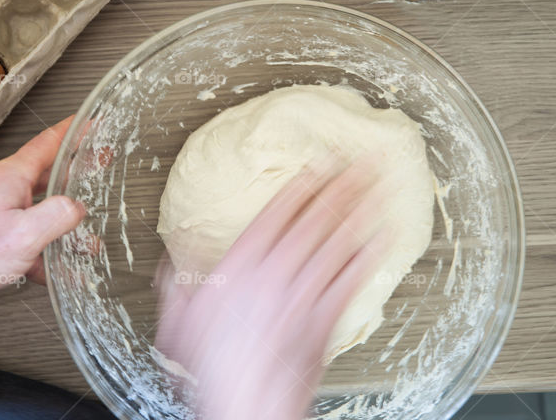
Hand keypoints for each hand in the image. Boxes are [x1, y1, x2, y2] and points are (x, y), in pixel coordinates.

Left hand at [0, 116, 84, 311]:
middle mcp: (3, 189)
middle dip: (76, 171)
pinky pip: (28, 239)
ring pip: (40, 209)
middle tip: (100, 164)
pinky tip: (60, 272)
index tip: (92, 121)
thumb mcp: (23, 235)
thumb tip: (77, 208)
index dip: (74, 130)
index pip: (48, 142)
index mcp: (11, 177)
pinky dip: (47, 253)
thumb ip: (58, 216)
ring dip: (65, 221)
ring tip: (89, 235)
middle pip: (47, 172)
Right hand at [155, 161, 390, 419]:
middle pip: (315, 219)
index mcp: (242, 266)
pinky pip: (352, 279)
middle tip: (361, 160)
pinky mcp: (326, 319)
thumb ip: (177, 288)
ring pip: (338, 242)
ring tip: (379, 186)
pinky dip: (369, 256)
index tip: (318, 165)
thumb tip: (173, 267)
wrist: (248, 405)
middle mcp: (277, 273)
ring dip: (360, 212)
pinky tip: (382, 239)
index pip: (277, 214)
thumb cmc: (214, 369)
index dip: (300, 186)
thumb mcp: (179, 323)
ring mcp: (305, 294)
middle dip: (340, 187)